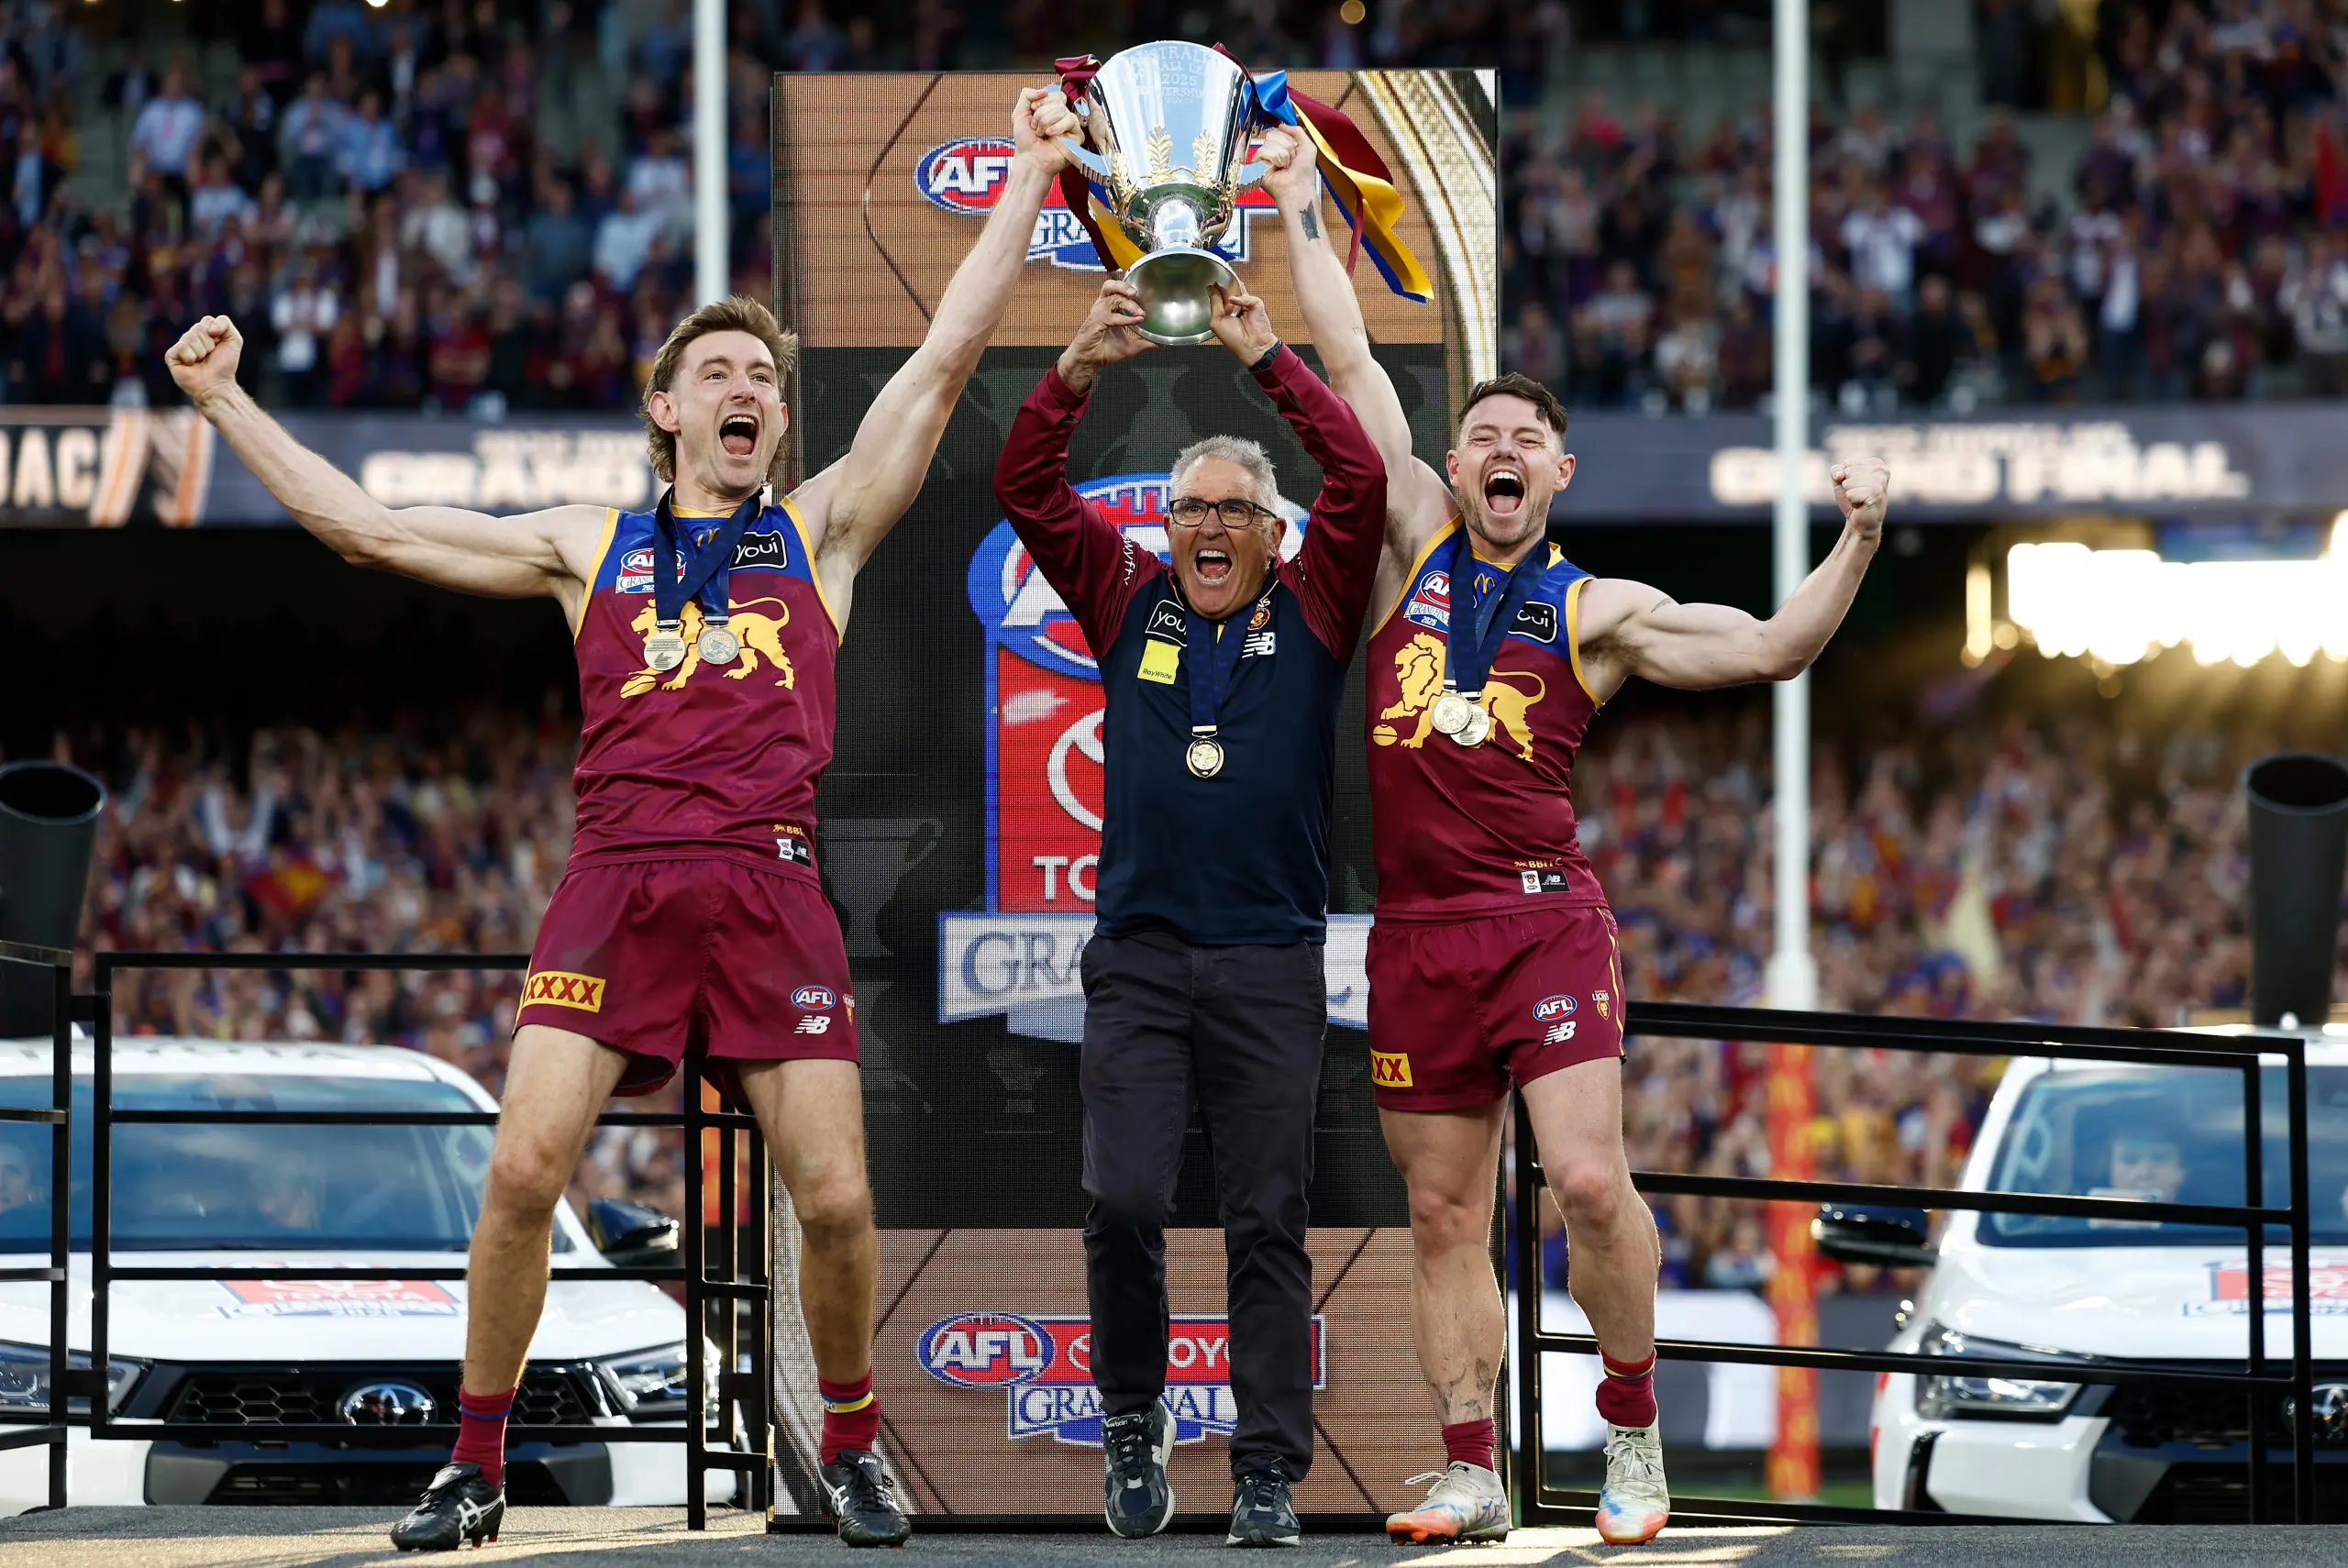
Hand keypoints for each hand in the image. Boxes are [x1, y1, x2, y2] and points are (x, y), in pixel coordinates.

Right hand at [167, 315, 243, 407]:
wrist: (217, 385)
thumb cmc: (224, 365)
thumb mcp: (234, 341)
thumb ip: (225, 323)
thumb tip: (208, 327)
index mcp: (204, 332)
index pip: (207, 320)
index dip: (217, 332)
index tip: (219, 346)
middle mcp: (190, 337)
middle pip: (198, 328)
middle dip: (209, 344)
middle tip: (209, 356)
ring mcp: (180, 346)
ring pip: (190, 336)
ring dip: (201, 352)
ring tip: (201, 361)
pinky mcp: (171, 355)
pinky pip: (181, 347)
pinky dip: (190, 357)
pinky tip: (191, 364)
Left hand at [1013, 86, 1079, 173]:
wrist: (1030, 159)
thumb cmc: (1026, 141)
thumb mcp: (1019, 113)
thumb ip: (1027, 95)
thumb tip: (1045, 90)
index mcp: (1051, 110)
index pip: (1054, 94)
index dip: (1042, 100)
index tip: (1033, 111)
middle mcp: (1061, 116)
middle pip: (1058, 99)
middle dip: (1041, 113)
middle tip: (1036, 127)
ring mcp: (1069, 125)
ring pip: (1062, 109)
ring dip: (1046, 121)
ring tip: (1042, 133)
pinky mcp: (1077, 135)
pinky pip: (1070, 119)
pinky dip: (1057, 127)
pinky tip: (1051, 135)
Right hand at [1057, 277, 1156, 392]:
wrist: (1090, 362)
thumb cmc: (1105, 351)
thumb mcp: (1132, 346)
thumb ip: (1145, 343)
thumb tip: (1162, 344)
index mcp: (1110, 309)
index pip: (1118, 291)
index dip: (1129, 288)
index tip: (1146, 293)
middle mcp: (1103, 307)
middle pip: (1110, 285)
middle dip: (1124, 286)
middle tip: (1137, 293)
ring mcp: (1098, 313)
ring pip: (1113, 298)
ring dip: (1129, 305)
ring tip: (1141, 313)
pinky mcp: (1095, 321)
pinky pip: (1111, 316)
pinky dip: (1125, 319)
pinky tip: (1135, 321)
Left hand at [1207, 281, 1276, 365]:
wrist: (1251, 346)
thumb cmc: (1234, 339)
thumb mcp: (1216, 321)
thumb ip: (1214, 304)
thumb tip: (1210, 289)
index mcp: (1225, 313)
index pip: (1219, 298)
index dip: (1214, 291)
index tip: (1209, 284)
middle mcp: (1236, 308)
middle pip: (1229, 292)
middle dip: (1223, 287)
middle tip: (1216, 281)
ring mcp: (1246, 305)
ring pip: (1239, 291)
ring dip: (1231, 290)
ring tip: (1225, 287)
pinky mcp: (1256, 304)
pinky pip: (1247, 297)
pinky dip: (1240, 298)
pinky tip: (1233, 300)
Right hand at [1256, 124, 1317, 209]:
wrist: (1297, 187)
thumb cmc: (1304, 173)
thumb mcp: (1308, 146)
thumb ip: (1297, 131)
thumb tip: (1282, 125)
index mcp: (1284, 146)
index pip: (1279, 130)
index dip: (1289, 139)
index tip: (1295, 151)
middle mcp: (1273, 151)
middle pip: (1273, 134)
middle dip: (1286, 147)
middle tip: (1290, 161)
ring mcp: (1264, 158)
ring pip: (1269, 142)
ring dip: (1282, 155)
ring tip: (1284, 166)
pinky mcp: (1257, 165)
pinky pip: (1263, 151)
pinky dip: (1274, 159)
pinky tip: (1277, 168)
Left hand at [1832, 457, 1888, 544]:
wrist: (1862, 522)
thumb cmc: (1853, 499)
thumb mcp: (1840, 481)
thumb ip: (1836, 470)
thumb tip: (1840, 475)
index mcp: (1876, 463)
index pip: (1847, 463)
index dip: (1846, 477)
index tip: (1857, 487)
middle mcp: (1881, 470)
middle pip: (1847, 472)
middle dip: (1847, 486)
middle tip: (1859, 495)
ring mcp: (1880, 481)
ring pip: (1848, 483)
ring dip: (1850, 494)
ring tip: (1860, 500)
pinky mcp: (1876, 493)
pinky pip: (1850, 493)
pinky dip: (1852, 501)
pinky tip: (1861, 505)